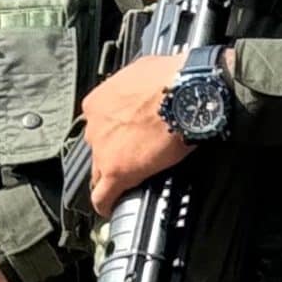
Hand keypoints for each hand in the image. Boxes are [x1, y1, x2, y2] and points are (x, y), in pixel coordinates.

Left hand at [80, 52, 190, 209]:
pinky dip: (106, 203)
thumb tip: (146, 93)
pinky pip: (103, 195)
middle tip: (130, 159)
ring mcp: (102, 150)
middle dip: (111, 154)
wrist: (187, 91)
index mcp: (98, 102)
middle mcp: (94, 126)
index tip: (123, 140)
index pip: (100, 126)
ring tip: (124, 185)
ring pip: (100, 171)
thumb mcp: (144, 73)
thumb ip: (134, 89)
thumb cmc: (174, 78)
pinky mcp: (116, 171)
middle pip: (98, 148)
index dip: (112, 136)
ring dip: (111, 177)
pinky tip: (110, 208)